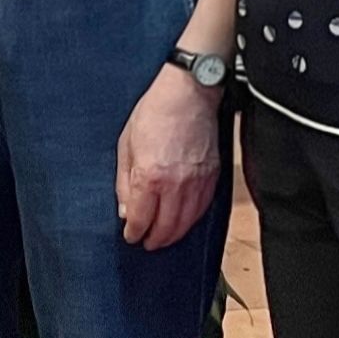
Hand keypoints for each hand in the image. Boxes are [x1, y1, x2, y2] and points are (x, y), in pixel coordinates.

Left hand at [113, 65, 223, 249]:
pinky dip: (192, 220)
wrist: (188, 94)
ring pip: (188, 222)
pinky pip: (203, 208)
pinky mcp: (213, 176)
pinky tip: (184, 221)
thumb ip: (124, 183)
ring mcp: (198, 182)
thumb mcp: (126, 146)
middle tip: (146, 243)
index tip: (131, 236)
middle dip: (155, 240)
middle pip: (167, 227)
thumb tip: (126, 211)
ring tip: (163, 238)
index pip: (142, 219)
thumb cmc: (154, 114)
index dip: (135, 232)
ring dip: (174, 234)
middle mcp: (176, 185)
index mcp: (150, 177)